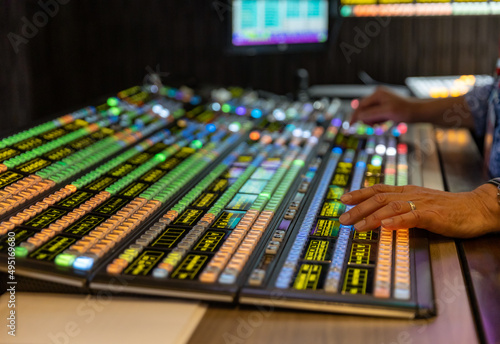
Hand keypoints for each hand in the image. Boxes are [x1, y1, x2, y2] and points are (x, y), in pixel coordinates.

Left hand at [338, 184, 499, 237]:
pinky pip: (412, 217)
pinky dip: (396, 221)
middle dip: (358, 208)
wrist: (477, 208)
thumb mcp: (421, 204)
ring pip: (391, 207)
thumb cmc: (450, 208)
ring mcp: (421, 204)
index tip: (343, 199)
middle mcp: (411, 194)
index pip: (378, 189)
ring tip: (357, 226)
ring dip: (372, 217)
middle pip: (379, 198)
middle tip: (343, 219)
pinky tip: (385, 226)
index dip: (359, 193)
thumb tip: (382, 217)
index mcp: (407, 191)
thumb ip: (402, 208)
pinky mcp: (433, 215)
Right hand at [351, 87, 416, 124]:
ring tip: (382, 122)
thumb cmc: (405, 111)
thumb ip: (371, 114)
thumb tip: (358, 116)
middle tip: (376, 125)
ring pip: (369, 112)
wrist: (418, 111)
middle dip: (367, 119)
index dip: (355, 116)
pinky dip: (377, 119)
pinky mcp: (385, 104)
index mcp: (377, 94)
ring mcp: (381, 99)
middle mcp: (378, 94)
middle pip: (364, 109)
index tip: (350, 125)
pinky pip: (375, 113)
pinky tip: (385, 121)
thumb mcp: (386, 113)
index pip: (361, 105)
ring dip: (373, 120)